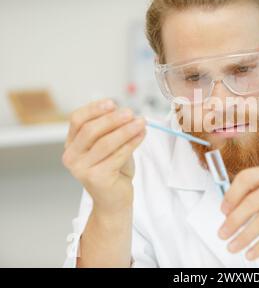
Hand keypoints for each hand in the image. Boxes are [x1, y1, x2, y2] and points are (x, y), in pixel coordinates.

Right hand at [62, 99, 145, 214]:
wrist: (114, 200)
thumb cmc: (113, 170)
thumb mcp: (110, 146)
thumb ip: (112, 130)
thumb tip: (127, 113)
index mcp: (71, 144)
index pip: (77, 120)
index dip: (94, 109)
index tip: (112, 103)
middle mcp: (71, 157)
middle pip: (90, 130)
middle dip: (113, 119)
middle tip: (131, 112)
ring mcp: (81, 169)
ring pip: (105, 143)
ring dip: (126, 130)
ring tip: (141, 122)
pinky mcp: (96, 178)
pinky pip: (117, 155)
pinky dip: (132, 143)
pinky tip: (142, 135)